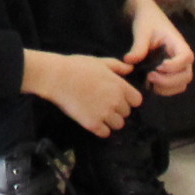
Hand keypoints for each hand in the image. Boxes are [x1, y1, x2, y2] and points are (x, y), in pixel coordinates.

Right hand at [22, 48, 141, 136]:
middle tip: (104, 104)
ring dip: (111, 121)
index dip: (129, 100)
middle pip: (127, 113)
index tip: (119, 97)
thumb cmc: (77, 66)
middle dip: (118, 110)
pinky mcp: (92, 124)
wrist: (56, 77)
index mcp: (119, 85)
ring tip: (99, 113)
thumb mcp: (100, 62)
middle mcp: (115, 101)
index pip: (137, 101)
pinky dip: (101, 129)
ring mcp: (104, 113)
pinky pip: (105, 133)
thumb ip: (117, 66)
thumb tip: (130, 69)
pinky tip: (93, 120)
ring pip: (118, 124)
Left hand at [123, 0, 194, 95]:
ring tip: (149, 81)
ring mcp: (178, 66)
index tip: (159, 66)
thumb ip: (138, 46)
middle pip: (186, 75)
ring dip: (166, 88)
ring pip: (181, 84)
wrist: (146, 19)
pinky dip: (164, 90)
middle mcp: (182, 57)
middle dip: (169, 81)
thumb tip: (129, 61)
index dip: (175, 66)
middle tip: (150, 77)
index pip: (186, 57)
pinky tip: (149, 84)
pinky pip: (173, 87)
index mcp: (178, 43)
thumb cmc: (147, 22)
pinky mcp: (171, 73)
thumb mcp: (142, 31)